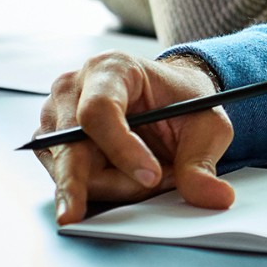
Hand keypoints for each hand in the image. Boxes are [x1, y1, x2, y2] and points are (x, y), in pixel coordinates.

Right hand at [34, 53, 233, 224]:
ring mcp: (55, 120)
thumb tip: (216, 198)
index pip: (98, 111)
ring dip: (113, 186)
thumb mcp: (207, 126)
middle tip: (149, 189)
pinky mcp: (51, 148)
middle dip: (115, 180)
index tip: (151, 176)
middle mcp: (73, 90)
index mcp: (111, 68)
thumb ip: (203, 162)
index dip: (122, 149)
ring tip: (149, 173)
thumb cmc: (185, 103)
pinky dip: (102, 190)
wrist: (173, 102)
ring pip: (71, 173)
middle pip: (75, 150)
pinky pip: (68, 183)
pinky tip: (128, 178)